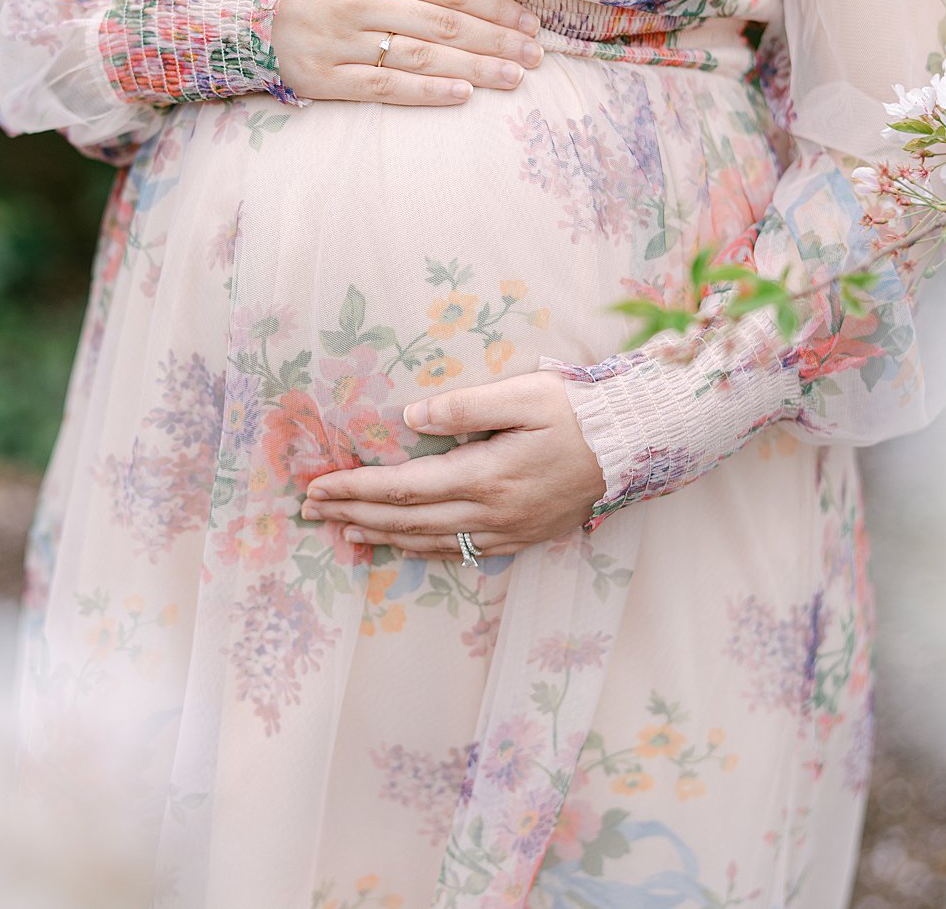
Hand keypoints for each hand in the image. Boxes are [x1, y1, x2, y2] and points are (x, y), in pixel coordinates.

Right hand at [275, 0, 543, 105]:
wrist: (237, 1)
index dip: (495, 8)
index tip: (528, 23)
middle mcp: (356, 0)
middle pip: (444, 27)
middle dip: (497, 42)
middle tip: (535, 56)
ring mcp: (339, 42)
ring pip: (422, 59)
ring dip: (475, 70)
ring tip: (513, 78)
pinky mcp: (323, 77)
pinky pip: (384, 88)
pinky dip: (427, 93)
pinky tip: (463, 95)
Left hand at [299, 372, 605, 557]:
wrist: (636, 447)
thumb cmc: (579, 412)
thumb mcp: (524, 394)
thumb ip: (465, 405)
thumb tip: (411, 416)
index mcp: (485, 475)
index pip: (401, 486)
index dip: (353, 487)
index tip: (316, 485)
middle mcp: (491, 513)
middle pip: (405, 519)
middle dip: (352, 513)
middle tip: (310, 511)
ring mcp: (506, 532)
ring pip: (428, 541)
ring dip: (379, 536)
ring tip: (342, 531)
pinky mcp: (520, 539)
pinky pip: (458, 551)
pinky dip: (420, 549)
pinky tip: (400, 544)